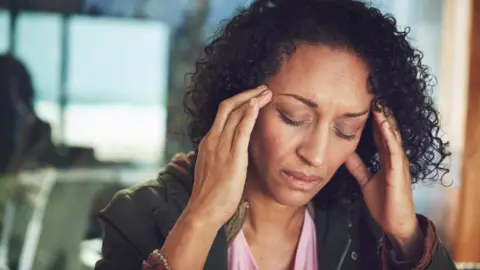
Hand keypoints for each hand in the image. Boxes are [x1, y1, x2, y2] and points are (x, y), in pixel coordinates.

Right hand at [185, 85, 271, 226]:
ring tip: (267, 93)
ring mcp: (221, 147)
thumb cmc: (211, 195)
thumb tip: (234, 153)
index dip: (239, 102)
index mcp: (209, 142)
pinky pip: (240, 130)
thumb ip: (222, 156)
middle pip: (228, 107)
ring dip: (252, 100)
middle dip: (247, 94)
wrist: (203, 210)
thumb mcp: (215, 169)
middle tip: (263, 88)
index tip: (253, 98)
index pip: (223, 114)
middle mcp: (213, 139)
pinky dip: (249, 115)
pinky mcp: (232, 157)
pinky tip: (257, 105)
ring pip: (235, 114)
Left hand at [345, 105, 421, 258]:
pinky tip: (383, 124)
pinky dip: (389, 135)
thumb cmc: (383, 202)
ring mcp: (398, 163)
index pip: (378, 133)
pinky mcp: (398, 171)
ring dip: (385, 118)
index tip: (362, 102)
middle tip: (371, 93)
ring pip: (392, 135)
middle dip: (380, 112)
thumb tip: (343, 153)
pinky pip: (394, 150)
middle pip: (387, 129)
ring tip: (378, 102)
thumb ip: (357, 166)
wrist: (394, 223)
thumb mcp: (365, 180)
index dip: (371, 118)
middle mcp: (394, 156)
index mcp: (386, 157)